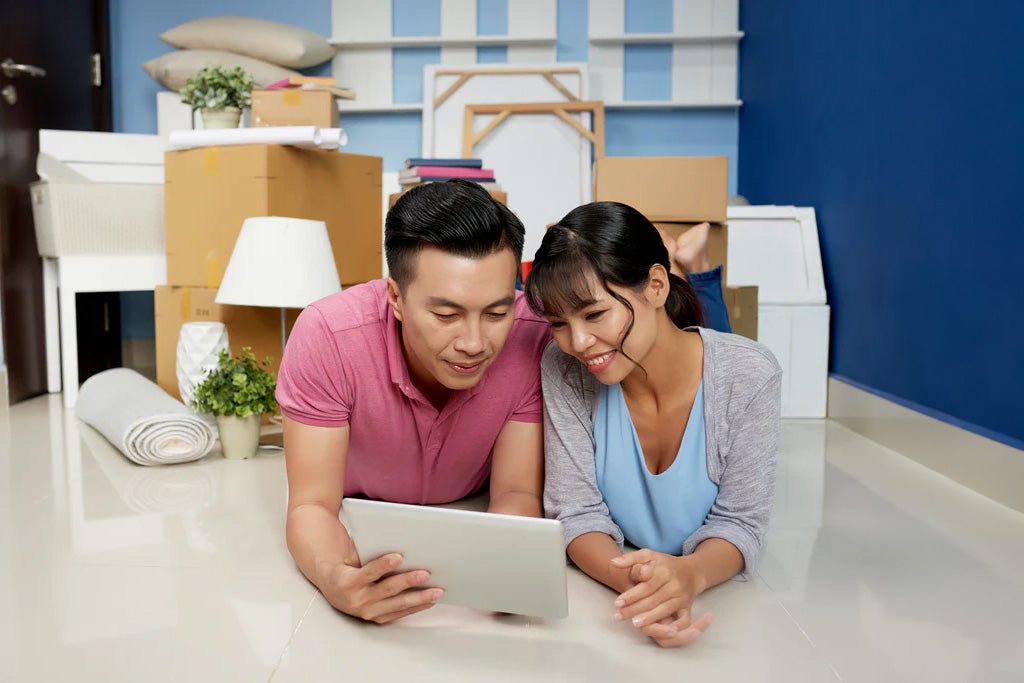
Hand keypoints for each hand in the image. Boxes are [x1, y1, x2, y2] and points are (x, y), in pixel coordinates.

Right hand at [319, 536, 443, 623]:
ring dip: (420, 598)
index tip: (399, 557)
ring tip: (437, 591)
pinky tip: (430, 601)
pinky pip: (400, 613)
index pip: (369, 572)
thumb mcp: (348, 558)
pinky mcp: (377, 619)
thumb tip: (376, 536)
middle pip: (388, 589)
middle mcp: (359, 600)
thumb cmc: (346, 570)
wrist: (335, 593)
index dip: (384, 565)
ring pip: (398, 605)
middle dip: (409, 581)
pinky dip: (417, 607)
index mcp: (350, 581)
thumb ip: (360, 549)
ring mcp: (369, 612)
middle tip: (426, 574)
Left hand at [610, 549, 712, 646]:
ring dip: (649, 619)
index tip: (617, 603)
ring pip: (663, 610)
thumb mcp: (649, 556)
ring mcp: (681, 598)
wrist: (691, 572)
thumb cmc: (665, 565)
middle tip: (618, 616)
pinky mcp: (687, 608)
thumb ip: (631, 558)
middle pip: (652, 600)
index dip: (630, 596)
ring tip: (634, 624)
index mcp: (663, 571)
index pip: (645, 586)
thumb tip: (613, 562)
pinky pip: (682, 621)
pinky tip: (661, 632)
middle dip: (634, 609)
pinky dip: (673, 628)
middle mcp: (674, 585)